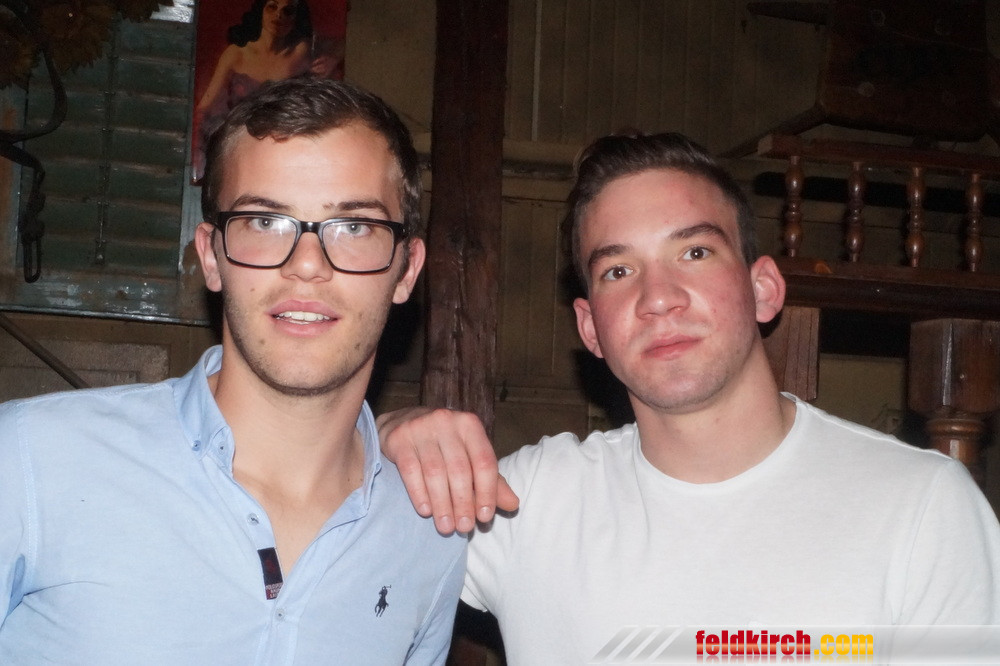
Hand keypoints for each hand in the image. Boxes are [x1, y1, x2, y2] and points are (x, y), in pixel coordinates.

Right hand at [377, 407, 519, 533]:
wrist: (401, 423)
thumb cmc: (443, 445)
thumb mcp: (469, 457)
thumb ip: (491, 480)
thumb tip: (513, 504)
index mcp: (470, 426)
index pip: (484, 461)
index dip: (487, 492)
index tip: (485, 517)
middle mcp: (447, 422)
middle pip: (460, 469)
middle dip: (463, 503)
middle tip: (464, 528)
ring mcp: (421, 428)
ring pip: (435, 472)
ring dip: (442, 504)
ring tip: (446, 527)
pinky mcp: (399, 439)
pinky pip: (411, 471)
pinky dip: (419, 494)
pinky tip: (426, 511)